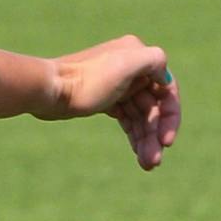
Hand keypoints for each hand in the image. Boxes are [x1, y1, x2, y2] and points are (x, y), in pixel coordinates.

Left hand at [47, 36, 181, 169]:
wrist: (49, 91)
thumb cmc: (85, 80)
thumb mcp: (124, 64)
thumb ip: (154, 60)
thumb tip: (166, 76)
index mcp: (138, 56)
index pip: (167, 89)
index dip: (171, 117)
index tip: (166, 142)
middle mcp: (131, 68)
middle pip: (154, 107)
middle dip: (156, 135)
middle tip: (154, 161)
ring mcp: (118, 84)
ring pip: (141, 116)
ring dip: (147, 140)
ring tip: (147, 165)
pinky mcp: (105, 99)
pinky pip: (128, 119)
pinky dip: (134, 135)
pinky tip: (138, 153)